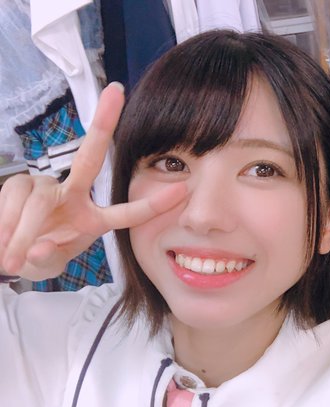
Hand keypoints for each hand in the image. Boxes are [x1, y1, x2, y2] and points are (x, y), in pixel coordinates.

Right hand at [0, 83, 186, 281]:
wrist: (9, 252)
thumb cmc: (41, 253)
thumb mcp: (52, 262)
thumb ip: (49, 258)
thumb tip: (40, 248)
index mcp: (94, 219)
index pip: (127, 212)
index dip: (153, 205)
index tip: (183, 191)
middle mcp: (74, 194)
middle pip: (90, 157)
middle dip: (104, 124)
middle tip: (116, 92)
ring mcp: (47, 186)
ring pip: (38, 200)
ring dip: (23, 232)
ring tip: (12, 259)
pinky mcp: (19, 183)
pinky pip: (13, 200)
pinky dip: (6, 225)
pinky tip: (4, 244)